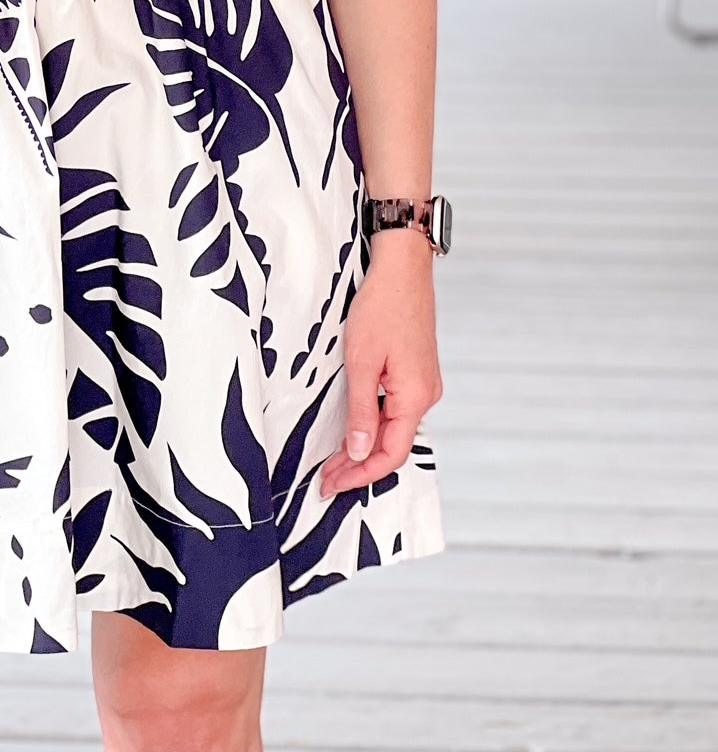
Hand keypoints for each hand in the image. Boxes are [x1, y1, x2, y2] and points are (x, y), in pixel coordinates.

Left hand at [316, 235, 442, 499]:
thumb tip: (360, 453)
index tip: (333, 484)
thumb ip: (362, 410)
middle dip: (359, 466)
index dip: (361, 475)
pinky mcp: (415, 371)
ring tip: (334, 460)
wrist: (402, 267)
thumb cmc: (382, 306)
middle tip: (326, 479)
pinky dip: (373, 425)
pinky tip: (354, 429)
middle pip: (393, 446)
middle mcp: (425, 395)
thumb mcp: (362, 362)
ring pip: (394, 429)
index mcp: (416, 397)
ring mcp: (422, 383)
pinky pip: (395, 410)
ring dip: (365, 447)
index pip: (391, 454)